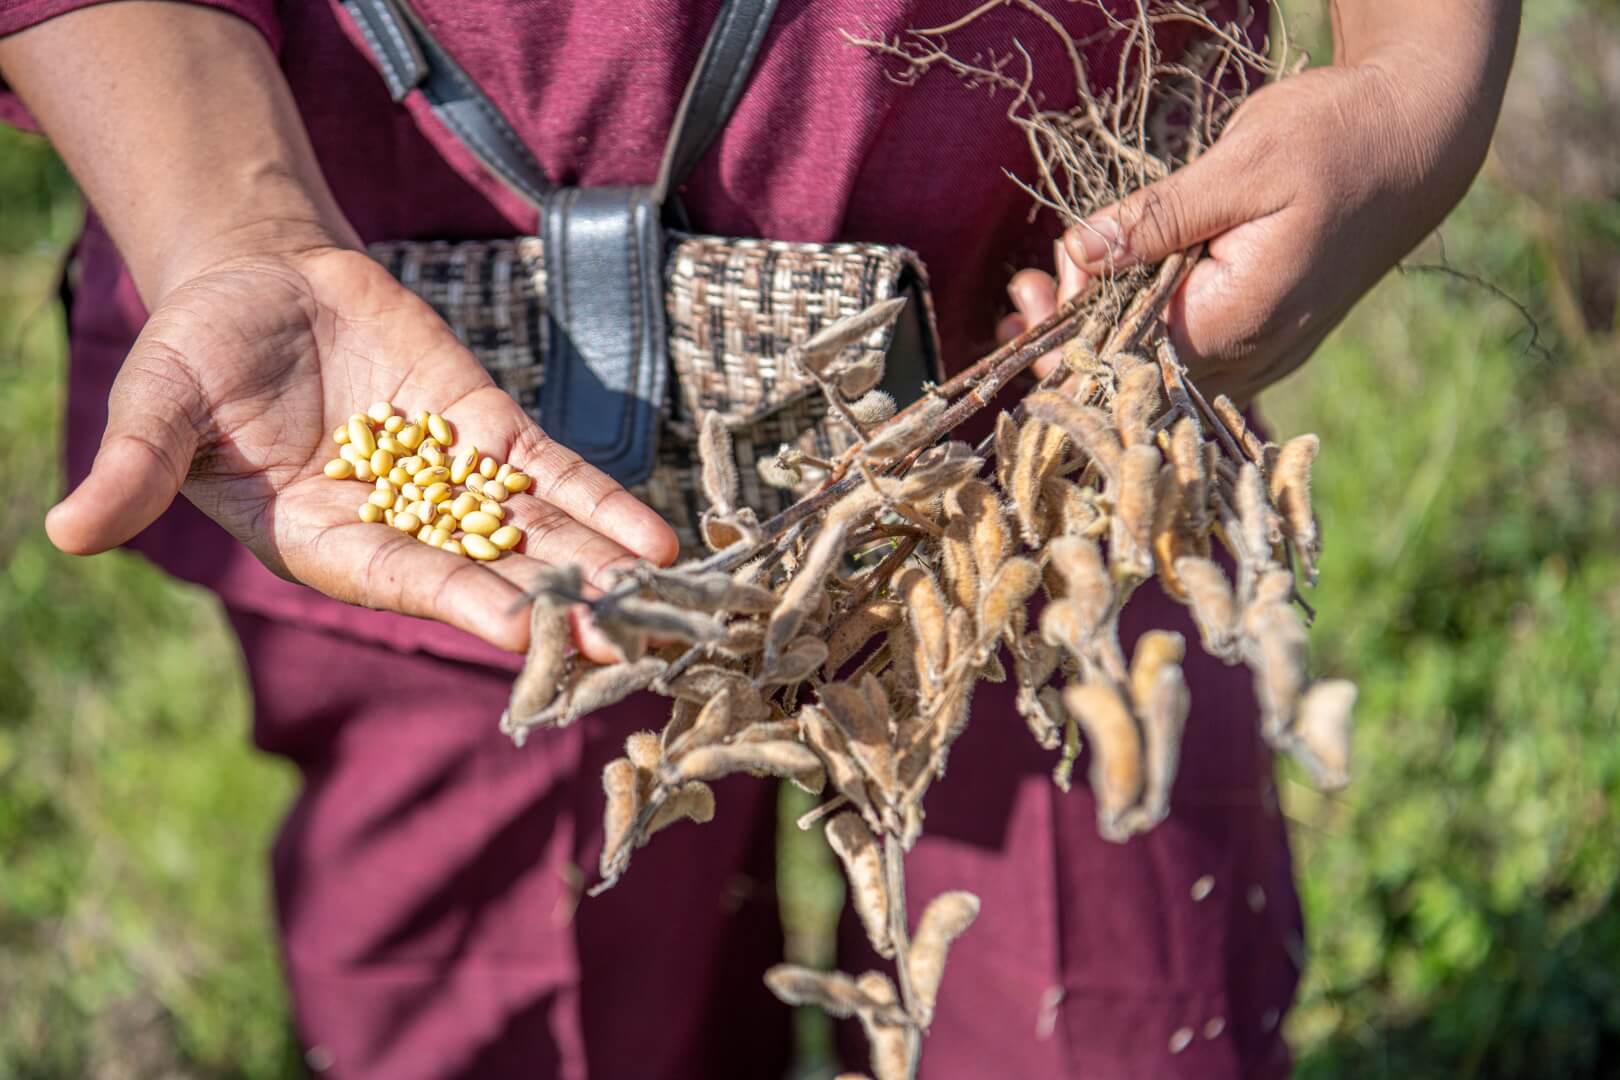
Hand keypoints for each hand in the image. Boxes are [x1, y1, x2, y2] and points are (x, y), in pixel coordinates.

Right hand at [45, 244, 677, 657]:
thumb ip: (136, 467)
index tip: (526, 632)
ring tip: (667, 604)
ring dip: (601, 569)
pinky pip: (554, 474)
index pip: (403, 580)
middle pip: (491, 577)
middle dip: (562, 611)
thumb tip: (66, 533)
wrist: (262, 280)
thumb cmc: (200, 349)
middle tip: (633, 649)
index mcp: (323, 540)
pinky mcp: (488, 431)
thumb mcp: (161, 404)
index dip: (464, 603)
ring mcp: (453, 483)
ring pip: (538, 536)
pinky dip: (603, 503)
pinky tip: (658, 541)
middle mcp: (401, 527)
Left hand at [1003, 28, 1515, 402]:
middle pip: (1134, 374)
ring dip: (1097, 331)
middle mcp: (1250, 358)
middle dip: (1070, 334)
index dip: (1065, 335)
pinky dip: (1136, 327)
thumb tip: (1078, 253)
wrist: (1419, 142)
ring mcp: (1261, 355)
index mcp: (1238, 324)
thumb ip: (1156, 219)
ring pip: (1156, 367)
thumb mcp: (1240, 165)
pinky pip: (1185, 352)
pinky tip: (1103, 296)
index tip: (1029, 290)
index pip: (1123, 360)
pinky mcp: (1264, 339)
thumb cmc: (1334, 141)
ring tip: (1050, 283)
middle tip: (1026, 284)